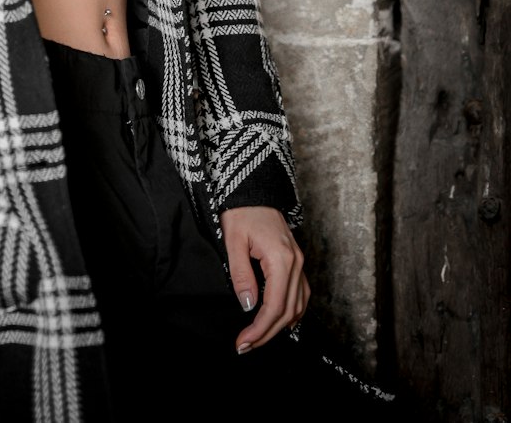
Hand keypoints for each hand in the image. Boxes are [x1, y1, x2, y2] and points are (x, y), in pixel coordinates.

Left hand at [219, 205, 309, 353]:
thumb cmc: (242, 211)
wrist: (254, 189)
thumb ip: (241, 275)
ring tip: (258, 338)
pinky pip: (301, 294)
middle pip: (288, 311)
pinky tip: (277, 320)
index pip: (274, 306)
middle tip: (246, 346)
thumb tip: (248, 306)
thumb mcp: (234, 241)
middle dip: (267, 333)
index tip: (243, 342)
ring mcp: (300, 262)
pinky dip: (291, 312)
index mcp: (281, 258)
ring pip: (298, 306)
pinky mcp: (298, 262)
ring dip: (279, 326)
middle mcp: (297, 263)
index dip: (260, 329)